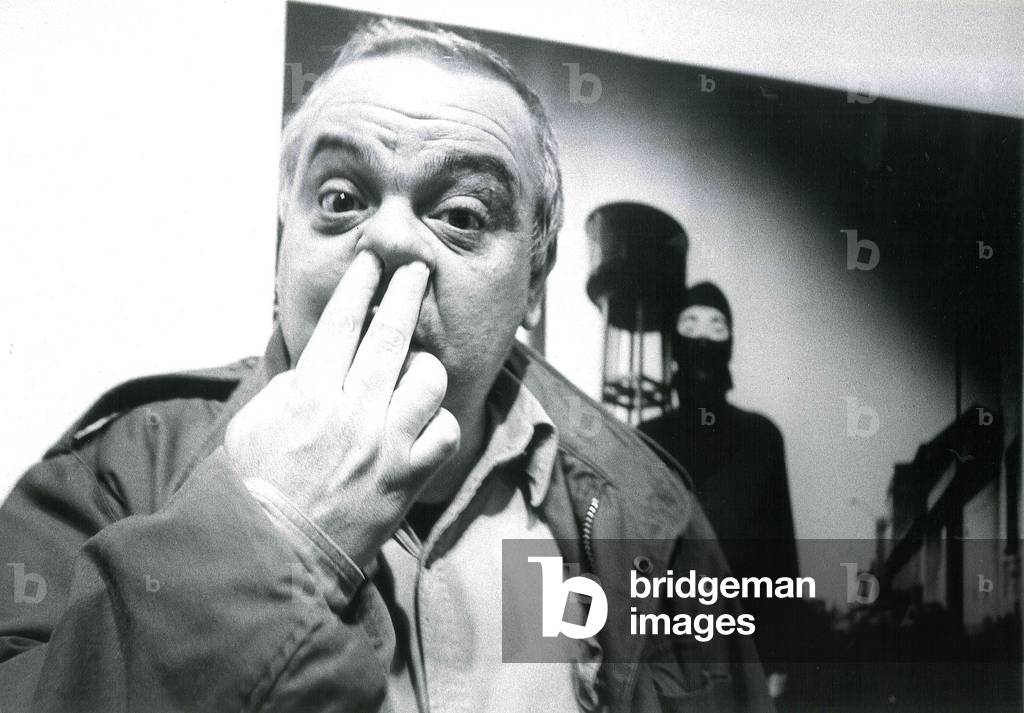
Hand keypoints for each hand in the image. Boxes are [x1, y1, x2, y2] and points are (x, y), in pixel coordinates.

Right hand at [225, 251, 460, 568]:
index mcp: (310, 392)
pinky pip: (445, 432)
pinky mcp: (408, 478)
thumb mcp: (254, 423)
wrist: (269, 555)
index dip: (360, 285)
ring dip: (426, 366)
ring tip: (418, 365)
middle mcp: (353, 410)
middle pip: (391, 336)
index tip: (372, 261)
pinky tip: (427, 422)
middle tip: (417, 270)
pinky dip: (439, 422)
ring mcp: (386, 444)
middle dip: (406, 293)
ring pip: (429, 380)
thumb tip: (320, 363)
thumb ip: (292, 386)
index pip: (342, 323)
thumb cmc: (250, 490)